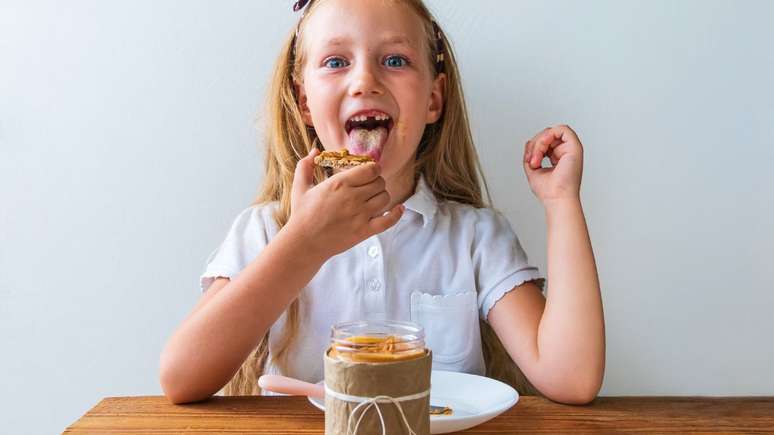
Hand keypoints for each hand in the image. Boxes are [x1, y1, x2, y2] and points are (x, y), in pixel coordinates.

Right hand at [287, 148, 403, 258]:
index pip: (371, 169)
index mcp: (340, 183)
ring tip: (374, 198)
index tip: (369, 172)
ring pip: (385, 198)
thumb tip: (314, 150)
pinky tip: (398, 209)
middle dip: (377, 182)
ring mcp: (360, 215)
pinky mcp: (364, 231)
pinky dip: (396, 214)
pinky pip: (388, 221)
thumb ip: (305, 165)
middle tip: (370, 186)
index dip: (373, 169)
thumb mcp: (300, 187)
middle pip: (380, 182)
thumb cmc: (302, 215)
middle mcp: (353, 197)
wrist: (304, 242)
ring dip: (382, 196)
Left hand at [523, 124, 583, 203]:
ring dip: (539, 143)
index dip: (534, 147)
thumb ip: (531, 155)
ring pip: (551, 132)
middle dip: (535, 145)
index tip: (530, 162)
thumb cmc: (548, 191)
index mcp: (559, 157)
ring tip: (536, 159)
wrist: (556, 199)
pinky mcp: (575, 147)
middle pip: (547, 134)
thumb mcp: (533, 169)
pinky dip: (547, 136)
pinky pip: (562, 129)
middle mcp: (566, 152)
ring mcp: (571, 149)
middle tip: (532, 161)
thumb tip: (529, 142)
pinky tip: (542, 148)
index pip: (545, 141)